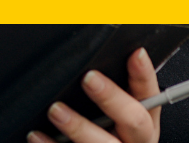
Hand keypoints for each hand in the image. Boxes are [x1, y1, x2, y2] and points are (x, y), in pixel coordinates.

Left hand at [28, 48, 160, 142]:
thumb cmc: (113, 132)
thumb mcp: (121, 111)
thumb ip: (115, 89)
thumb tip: (91, 58)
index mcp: (145, 119)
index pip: (151, 93)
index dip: (144, 74)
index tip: (135, 54)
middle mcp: (136, 140)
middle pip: (133, 119)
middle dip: (111, 97)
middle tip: (89, 79)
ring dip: (78, 126)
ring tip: (56, 110)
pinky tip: (37, 136)